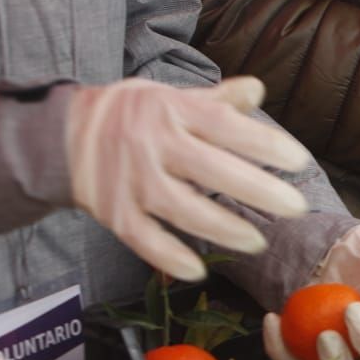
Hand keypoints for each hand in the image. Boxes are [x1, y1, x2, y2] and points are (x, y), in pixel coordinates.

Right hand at [66, 76, 311, 282]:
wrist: (60, 134)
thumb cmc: (132, 115)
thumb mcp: (171, 97)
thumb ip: (216, 100)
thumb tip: (258, 88)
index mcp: (171, 111)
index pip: (224, 125)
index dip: (263, 143)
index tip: (299, 161)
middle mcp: (152, 144)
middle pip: (210, 169)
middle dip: (257, 190)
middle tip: (296, 207)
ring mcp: (130, 180)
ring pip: (181, 208)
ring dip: (222, 228)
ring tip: (258, 242)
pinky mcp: (112, 212)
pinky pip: (142, 238)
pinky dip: (168, 257)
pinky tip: (197, 271)